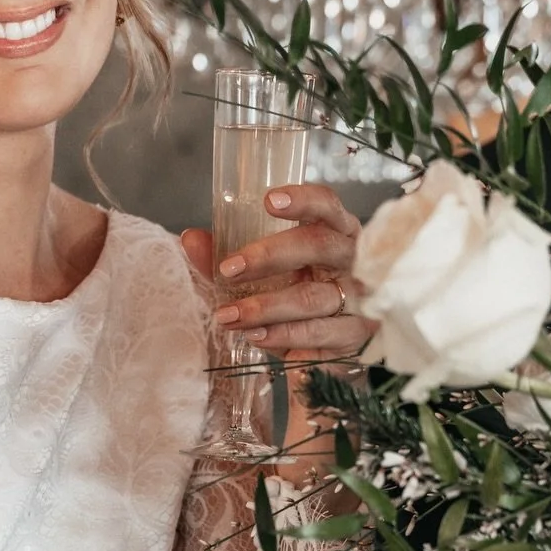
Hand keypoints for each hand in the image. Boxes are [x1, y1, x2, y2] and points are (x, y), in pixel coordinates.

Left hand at [182, 183, 372, 359]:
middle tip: (228, 269)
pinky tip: (257, 336)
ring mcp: (358, 297)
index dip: (303, 200)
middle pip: (318, 246)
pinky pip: (319, 332)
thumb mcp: (261, 275)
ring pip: (312, 296)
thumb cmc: (294, 296)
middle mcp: (352, 259)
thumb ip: (226, 256)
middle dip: (269, 256)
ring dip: (265, 306)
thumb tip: (191, 239)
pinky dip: (284, 334)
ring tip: (229, 316)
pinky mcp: (356, 334)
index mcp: (335, 232)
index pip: (327, 205)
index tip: (269, 201)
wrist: (325, 350)